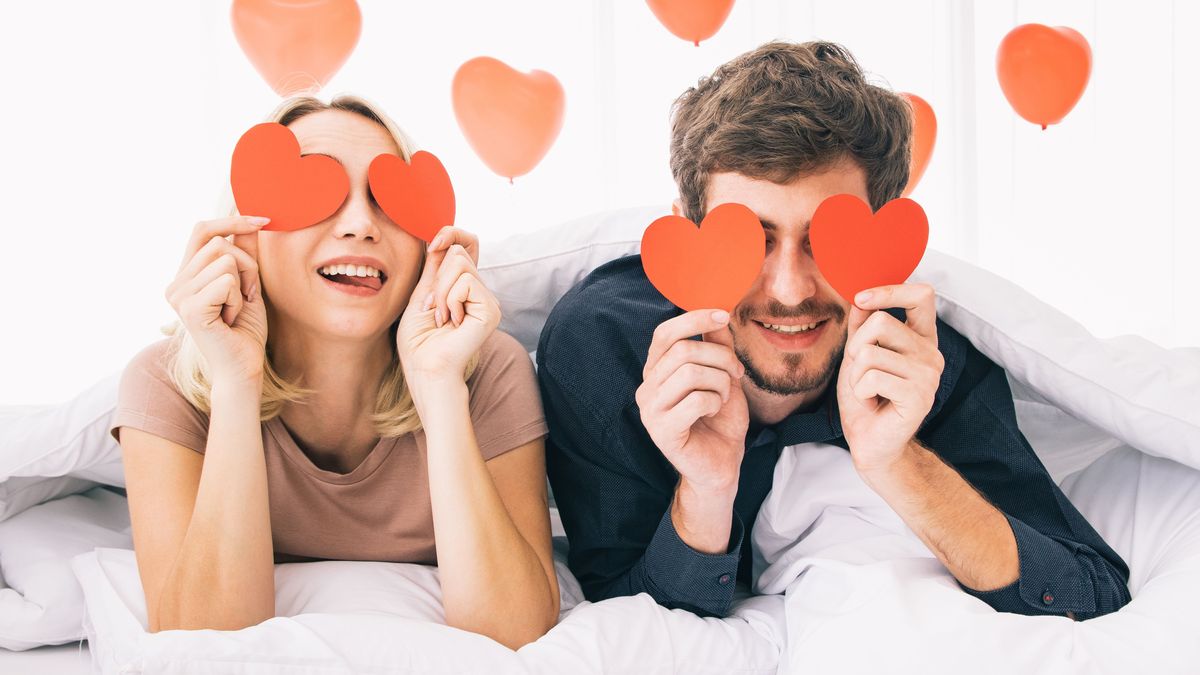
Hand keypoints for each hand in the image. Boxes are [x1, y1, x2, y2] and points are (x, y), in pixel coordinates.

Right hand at [165, 215, 268, 384]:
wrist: (243, 368)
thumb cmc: (245, 331)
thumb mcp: (248, 284)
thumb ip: (245, 253)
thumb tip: (251, 222)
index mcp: (185, 277)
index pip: (202, 231)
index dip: (232, 221)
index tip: (263, 220)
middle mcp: (175, 284)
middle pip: (220, 243)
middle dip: (246, 267)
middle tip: (245, 296)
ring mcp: (179, 296)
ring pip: (226, 260)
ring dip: (243, 285)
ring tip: (235, 310)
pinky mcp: (190, 308)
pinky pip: (227, 281)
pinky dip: (239, 299)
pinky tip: (231, 319)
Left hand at [397, 226, 497, 388]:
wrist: (425, 367)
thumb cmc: (419, 341)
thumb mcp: (422, 294)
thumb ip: (434, 268)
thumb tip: (438, 238)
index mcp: (464, 287)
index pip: (468, 243)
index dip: (452, 234)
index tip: (432, 244)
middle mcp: (480, 291)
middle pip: (458, 252)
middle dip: (437, 277)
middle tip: (434, 308)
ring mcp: (488, 300)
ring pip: (460, 264)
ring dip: (441, 291)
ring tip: (442, 317)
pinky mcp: (491, 309)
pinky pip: (465, 282)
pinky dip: (450, 300)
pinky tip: (452, 322)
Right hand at [635, 310, 747, 495]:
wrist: (722, 463)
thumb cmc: (720, 420)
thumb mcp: (722, 375)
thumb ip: (716, 346)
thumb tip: (718, 313)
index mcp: (656, 370)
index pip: (665, 333)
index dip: (693, 319)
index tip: (723, 315)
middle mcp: (647, 387)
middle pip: (683, 351)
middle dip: (720, 357)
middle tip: (736, 373)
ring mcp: (650, 410)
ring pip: (690, 373)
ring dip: (720, 382)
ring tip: (723, 397)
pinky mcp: (662, 431)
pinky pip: (695, 400)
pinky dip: (715, 402)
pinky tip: (714, 412)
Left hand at [836, 283, 944, 477]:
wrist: (870, 442)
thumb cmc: (866, 398)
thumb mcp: (857, 356)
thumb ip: (862, 326)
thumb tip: (860, 297)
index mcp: (921, 338)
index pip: (922, 295)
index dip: (890, 290)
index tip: (861, 298)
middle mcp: (931, 353)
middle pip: (881, 322)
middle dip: (856, 348)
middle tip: (862, 373)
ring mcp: (929, 375)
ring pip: (870, 353)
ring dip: (856, 376)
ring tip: (868, 392)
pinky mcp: (919, 396)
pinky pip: (872, 378)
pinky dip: (860, 392)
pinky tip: (873, 403)